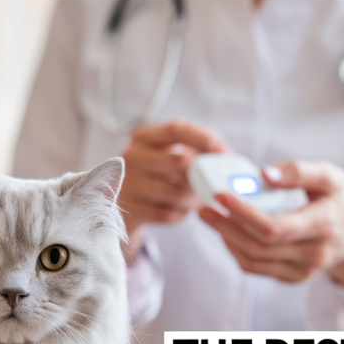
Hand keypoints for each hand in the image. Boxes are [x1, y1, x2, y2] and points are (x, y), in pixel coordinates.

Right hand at [119, 121, 228, 254]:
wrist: (116, 206)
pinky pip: (168, 214)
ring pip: (176, 192)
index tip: (225, 152)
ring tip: (199, 198)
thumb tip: (227, 159)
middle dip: (203, 175)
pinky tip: (181, 210)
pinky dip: (181, 213)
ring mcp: (128, 185)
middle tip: (216, 182)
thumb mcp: (163, 155)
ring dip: (195, 198)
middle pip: (179, 162)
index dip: (204, 139)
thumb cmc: (152, 176)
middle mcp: (132, 157)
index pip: (177, 129)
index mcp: (144, 137)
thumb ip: (191, 152)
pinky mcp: (130, 210)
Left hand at [198, 160, 343, 285]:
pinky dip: (236, 250)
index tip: (220, 195)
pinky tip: (228, 231)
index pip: (274, 227)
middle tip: (206, 205)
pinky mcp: (293, 277)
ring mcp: (303, 270)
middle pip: (258, 246)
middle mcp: (314, 253)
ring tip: (212, 215)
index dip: (243, 214)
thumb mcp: (329, 176)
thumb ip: (299, 172)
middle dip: (226, 225)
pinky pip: (256, 268)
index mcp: (324, 224)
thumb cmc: (340, 199)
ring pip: (252, 260)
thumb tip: (263, 175)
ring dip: (227, 238)